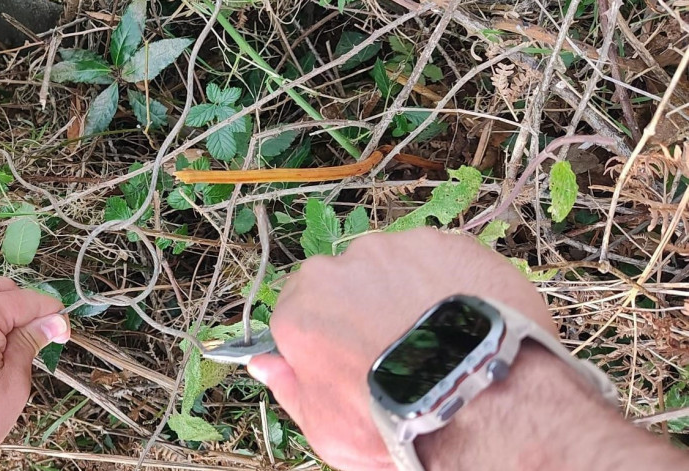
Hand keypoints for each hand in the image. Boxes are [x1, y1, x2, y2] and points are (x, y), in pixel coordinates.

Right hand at [248, 228, 554, 469]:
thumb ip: (290, 389)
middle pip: (343, 282)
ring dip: (405, 290)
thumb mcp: (327, 430)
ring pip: (392, 266)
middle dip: (362, 307)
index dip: (326, 336)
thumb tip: (265, 366)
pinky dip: (448, 281)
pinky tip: (464, 319)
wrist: (477, 400)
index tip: (348, 357)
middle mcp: (338, 269)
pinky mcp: (444, 242)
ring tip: (437, 336)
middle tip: (395, 349)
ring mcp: (394, 249)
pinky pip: (438, 258)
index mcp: (300, 311)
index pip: (298, 310)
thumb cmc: (396, 424)